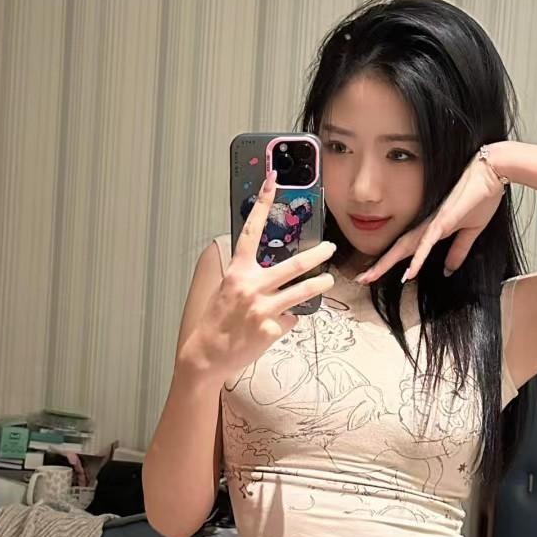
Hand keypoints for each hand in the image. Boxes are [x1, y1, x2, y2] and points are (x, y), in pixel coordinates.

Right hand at [181, 172, 336, 379]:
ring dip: (319, 285)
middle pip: (293, 265)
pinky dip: (289, 320)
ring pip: (302, 292)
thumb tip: (273, 272)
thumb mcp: (227, 290)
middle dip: (316, 256)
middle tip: (330, 247)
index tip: (272, 182)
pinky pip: (291, 319)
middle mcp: (251, 286)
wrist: (207, 354)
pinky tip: (276, 326)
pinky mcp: (272, 328)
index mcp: (237, 272)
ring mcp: (263, 308)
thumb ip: (248, 277)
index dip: (262, 204)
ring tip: (328, 280)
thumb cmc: (217, 321)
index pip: (251, 231)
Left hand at [354, 146, 509, 284]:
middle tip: (360, 279)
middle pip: (398, 249)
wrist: (492, 173)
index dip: (390, 261)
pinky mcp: (445, 221)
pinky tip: (409, 272)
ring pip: (405, 246)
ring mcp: (434, 223)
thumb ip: (458, 251)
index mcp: (432, 228)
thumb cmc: (481, 196)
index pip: (406, 249)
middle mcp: (427, 226)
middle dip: (379, 265)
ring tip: (370, 276)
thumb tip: (448, 270)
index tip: (374, 273)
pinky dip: (417, 258)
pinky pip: (428, 242)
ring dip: (388, 262)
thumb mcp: (470, 231)